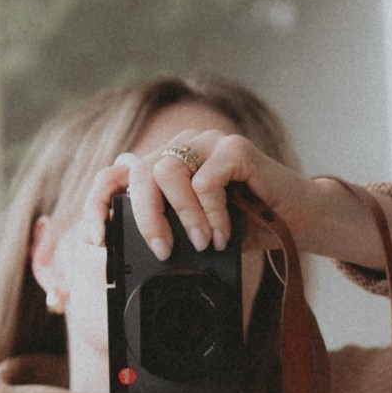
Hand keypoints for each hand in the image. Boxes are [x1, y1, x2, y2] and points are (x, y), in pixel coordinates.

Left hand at [79, 126, 319, 261]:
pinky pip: (206, 178)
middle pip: (139, 172)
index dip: (97, 203)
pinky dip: (212, 211)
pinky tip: (225, 231)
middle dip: (146, 217)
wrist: (296, 220)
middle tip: (163, 250)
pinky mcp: (233, 147)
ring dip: (183, 215)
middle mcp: (181, 147)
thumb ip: (166, 229)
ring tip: (203, 241)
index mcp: (165, 166)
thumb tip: (124, 246)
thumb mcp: (196, 234)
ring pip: (169, 170)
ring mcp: (206, 143)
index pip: (116, 175)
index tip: (94, 239)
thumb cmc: (246, 226)